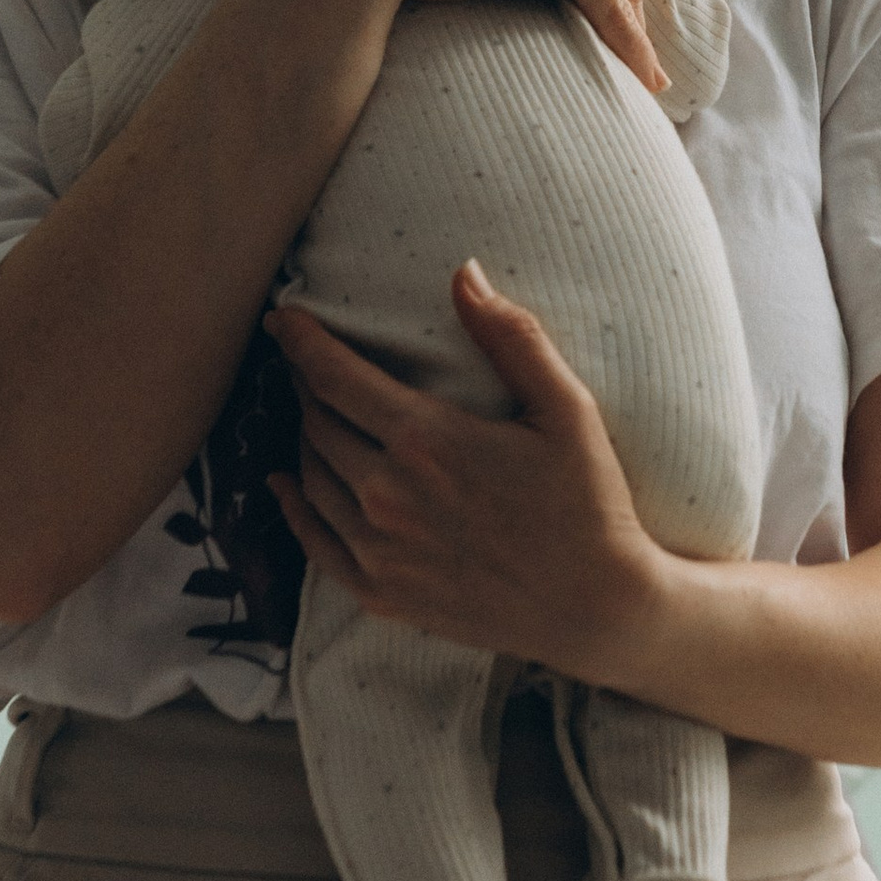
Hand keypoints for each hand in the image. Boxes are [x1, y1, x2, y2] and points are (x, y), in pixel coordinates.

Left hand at [266, 266, 668, 671]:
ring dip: (305, 438)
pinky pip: (313, 541)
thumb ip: (512, 338)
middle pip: (317, 422)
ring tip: (315, 414)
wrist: (597, 608)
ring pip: (310, 476)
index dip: (301, 341)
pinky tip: (285, 486)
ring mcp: (379, 549)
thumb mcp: (567, 409)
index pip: (334, 376)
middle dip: (306, 385)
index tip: (283, 319)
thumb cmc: (588, 502)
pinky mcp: (381, 594)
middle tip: (309, 364)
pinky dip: (293, 507)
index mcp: (427, 440)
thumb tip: (464, 273)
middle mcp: (387, 494)